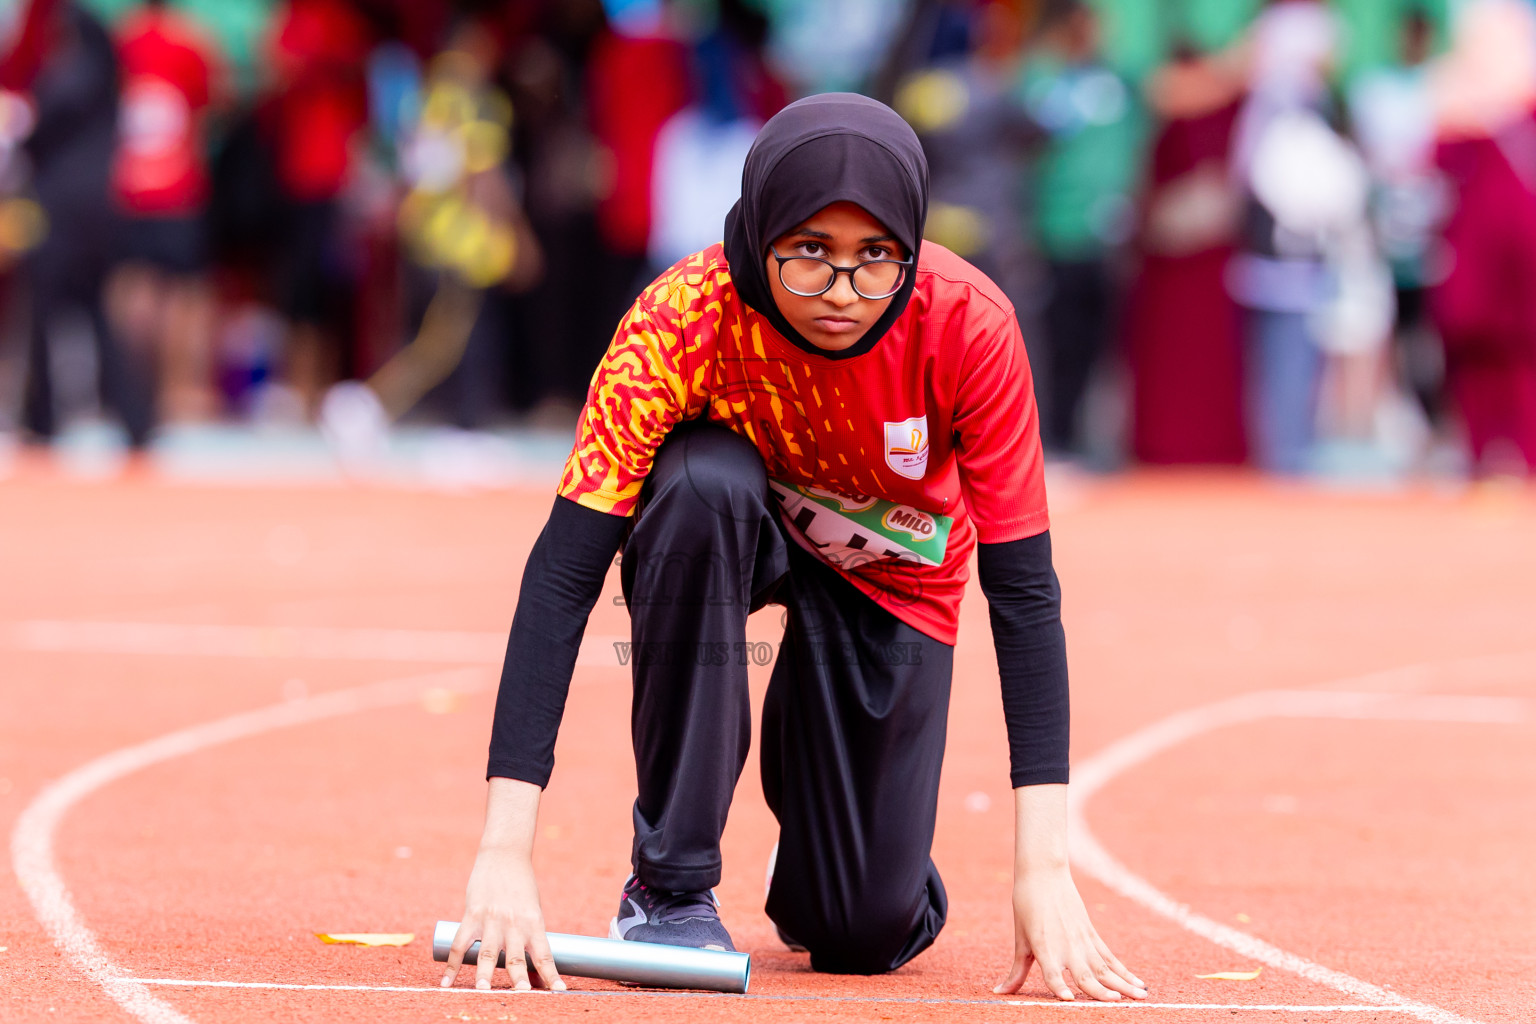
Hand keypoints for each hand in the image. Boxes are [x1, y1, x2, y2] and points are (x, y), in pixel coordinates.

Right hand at [440, 844, 564, 990]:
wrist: (504, 854)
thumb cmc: (522, 888)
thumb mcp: (532, 912)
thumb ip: (531, 941)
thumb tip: (536, 977)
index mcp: (534, 922)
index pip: (544, 954)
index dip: (551, 974)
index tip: (559, 991)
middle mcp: (514, 923)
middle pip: (515, 956)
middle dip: (518, 977)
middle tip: (522, 994)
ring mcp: (491, 919)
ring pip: (487, 952)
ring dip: (484, 973)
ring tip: (482, 991)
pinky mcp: (472, 914)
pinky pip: (460, 944)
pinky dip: (452, 965)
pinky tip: (447, 982)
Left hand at [993, 864, 1145, 1001]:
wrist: (1043, 873)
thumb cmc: (1026, 907)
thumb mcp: (1020, 939)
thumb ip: (1016, 971)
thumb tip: (999, 992)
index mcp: (1043, 947)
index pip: (1051, 973)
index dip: (1059, 986)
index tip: (1068, 999)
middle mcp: (1065, 946)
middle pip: (1085, 973)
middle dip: (1101, 990)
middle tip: (1118, 1002)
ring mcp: (1081, 940)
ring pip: (1105, 967)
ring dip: (1123, 983)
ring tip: (1141, 996)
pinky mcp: (1091, 934)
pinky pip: (1110, 957)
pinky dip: (1124, 971)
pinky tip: (1138, 983)